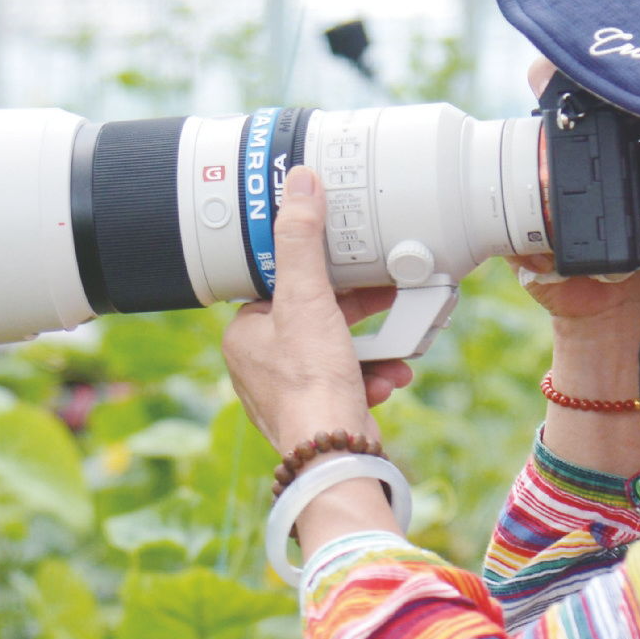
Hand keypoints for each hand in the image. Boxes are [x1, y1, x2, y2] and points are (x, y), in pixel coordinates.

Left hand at [220, 164, 415, 454]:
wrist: (334, 453)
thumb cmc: (311, 383)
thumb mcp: (307, 298)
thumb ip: (303, 239)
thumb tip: (299, 184)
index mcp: (244, 335)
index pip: (280, 284)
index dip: (319, 269)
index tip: (348, 259)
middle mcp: (260, 365)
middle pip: (315, 315)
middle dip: (357, 312)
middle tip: (385, 295)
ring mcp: (290, 391)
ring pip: (338, 348)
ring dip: (373, 345)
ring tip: (396, 343)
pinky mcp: (319, 412)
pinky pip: (349, 379)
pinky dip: (373, 374)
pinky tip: (390, 376)